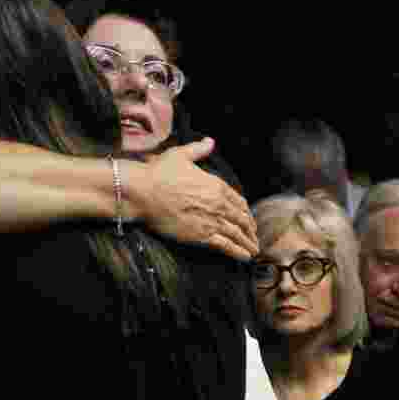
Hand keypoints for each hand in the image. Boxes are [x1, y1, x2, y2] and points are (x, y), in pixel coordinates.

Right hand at [136, 138, 257, 260]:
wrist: (144, 191)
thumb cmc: (159, 172)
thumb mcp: (180, 155)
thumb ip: (198, 150)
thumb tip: (209, 142)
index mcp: (216, 185)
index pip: (239, 201)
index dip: (246, 212)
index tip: (249, 219)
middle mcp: (218, 203)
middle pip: (241, 219)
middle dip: (250, 230)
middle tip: (254, 238)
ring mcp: (211, 220)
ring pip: (237, 234)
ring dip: (248, 243)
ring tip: (253, 251)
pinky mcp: (201, 236)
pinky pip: (225, 245)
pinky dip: (237, 252)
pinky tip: (244, 257)